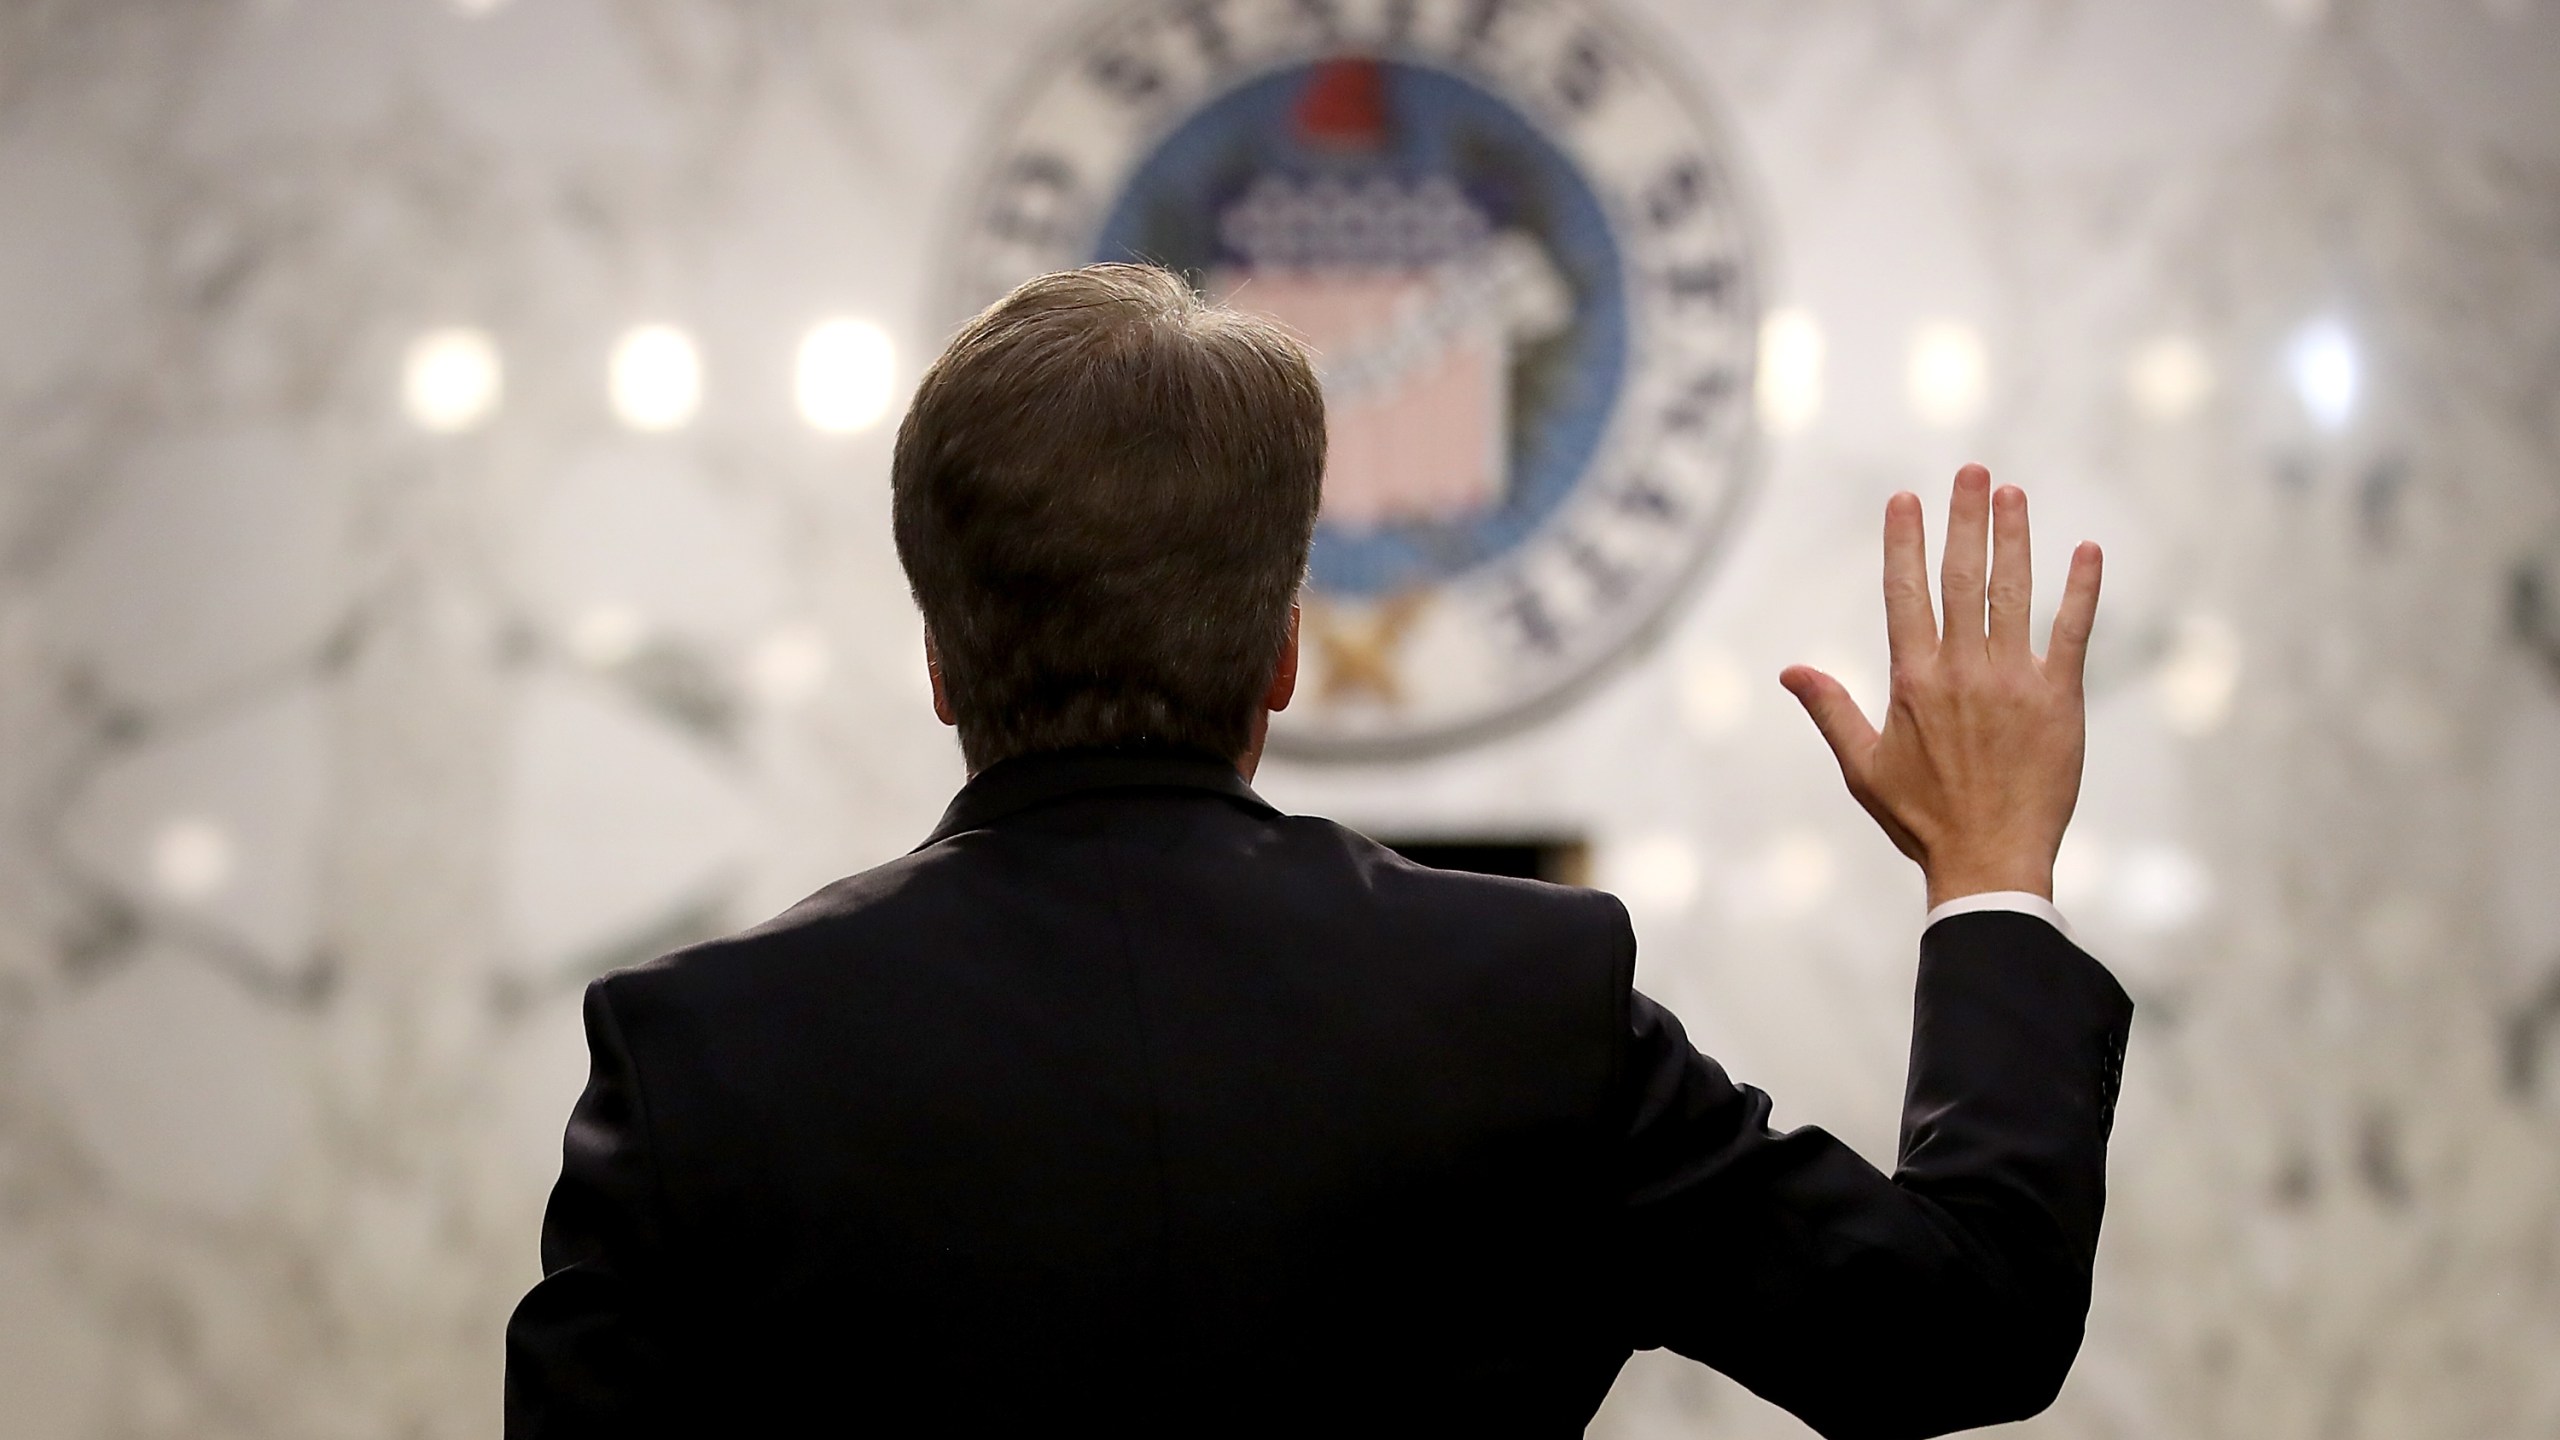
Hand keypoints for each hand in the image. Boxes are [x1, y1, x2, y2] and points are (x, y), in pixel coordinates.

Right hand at [1780, 465, 2101, 909]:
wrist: (1989, 861)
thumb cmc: (1921, 819)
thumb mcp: (1862, 766)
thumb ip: (1830, 710)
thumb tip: (1788, 672)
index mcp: (1913, 681)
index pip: (1906, 593)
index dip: (1905, 541)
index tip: (1905, 498)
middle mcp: (1961, 670)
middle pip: (1962, 577)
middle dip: (1965, 518)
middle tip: (1971, 469)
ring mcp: (2013, 681)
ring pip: (2013, 593)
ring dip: (2014, 537)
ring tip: (2013, 492)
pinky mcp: (2058, 699)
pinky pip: (2073, 632)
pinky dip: (2080, 590)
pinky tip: (2087, 551)